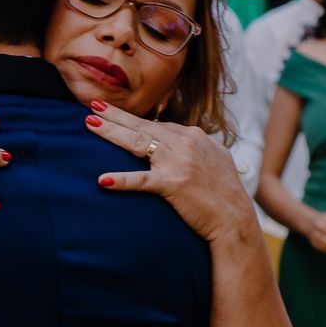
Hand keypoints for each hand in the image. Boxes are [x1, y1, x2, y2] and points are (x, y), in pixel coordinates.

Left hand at [86, 102, 254, 243]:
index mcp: (195, 136)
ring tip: (90, 124)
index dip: (134, 119)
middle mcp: (186, 144)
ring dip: (111, 133)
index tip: (113, 112)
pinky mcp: (174, 184)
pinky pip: (142, 180)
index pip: (157, 125)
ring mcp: (179, 163)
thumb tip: (196, 135)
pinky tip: (103, 180)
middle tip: (92, 106)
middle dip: (116, 116)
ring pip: (138, 144)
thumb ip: (202, 145)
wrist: (235, 220)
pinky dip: (122, 180)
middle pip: (143, 127)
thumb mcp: (217, 159)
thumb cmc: (225, 192)